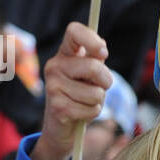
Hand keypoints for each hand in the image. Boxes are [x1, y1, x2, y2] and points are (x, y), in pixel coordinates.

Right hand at [32, 23, 111, 159]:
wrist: (62, 127)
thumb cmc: (80, 96)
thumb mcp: (90, 76)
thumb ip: (96, 60)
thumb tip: (101, 48)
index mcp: (65, 54)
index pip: (74, 32)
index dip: (91, 38)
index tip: (103, 52)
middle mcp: (54, 66)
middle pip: (94, 67)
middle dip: (106, 81)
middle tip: (99, 88)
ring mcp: (53, 86)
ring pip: (96, 92)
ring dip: (99, 101)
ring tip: (85, 102)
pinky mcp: (58, 107)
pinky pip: (92, 108)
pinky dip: (93, 113)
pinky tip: (80, 114)